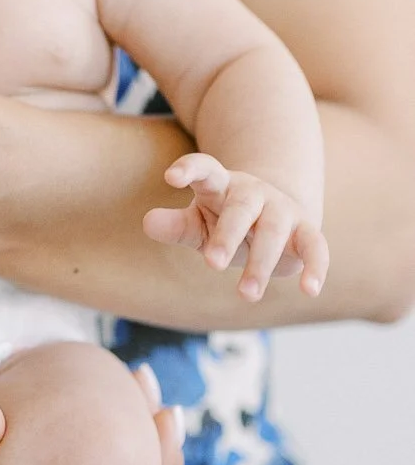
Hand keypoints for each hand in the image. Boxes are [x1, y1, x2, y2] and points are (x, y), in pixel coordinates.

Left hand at [143, 153, 328, 301]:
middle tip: (212, 264)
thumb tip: (148, 223)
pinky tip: (310, 291)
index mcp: (221, 185)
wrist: (275, 214)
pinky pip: (315, 246)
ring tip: (246, 295)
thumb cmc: (225, 221)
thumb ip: (175, 225)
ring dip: (261, 263)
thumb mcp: (198, 223)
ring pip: (273, 231)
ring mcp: (281, 209)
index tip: (171, 177)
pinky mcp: (306, 230)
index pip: (205, 169)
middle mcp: (253, 193)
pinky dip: (315, 267)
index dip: (189, 169)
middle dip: (228, 235)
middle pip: (241, 208)